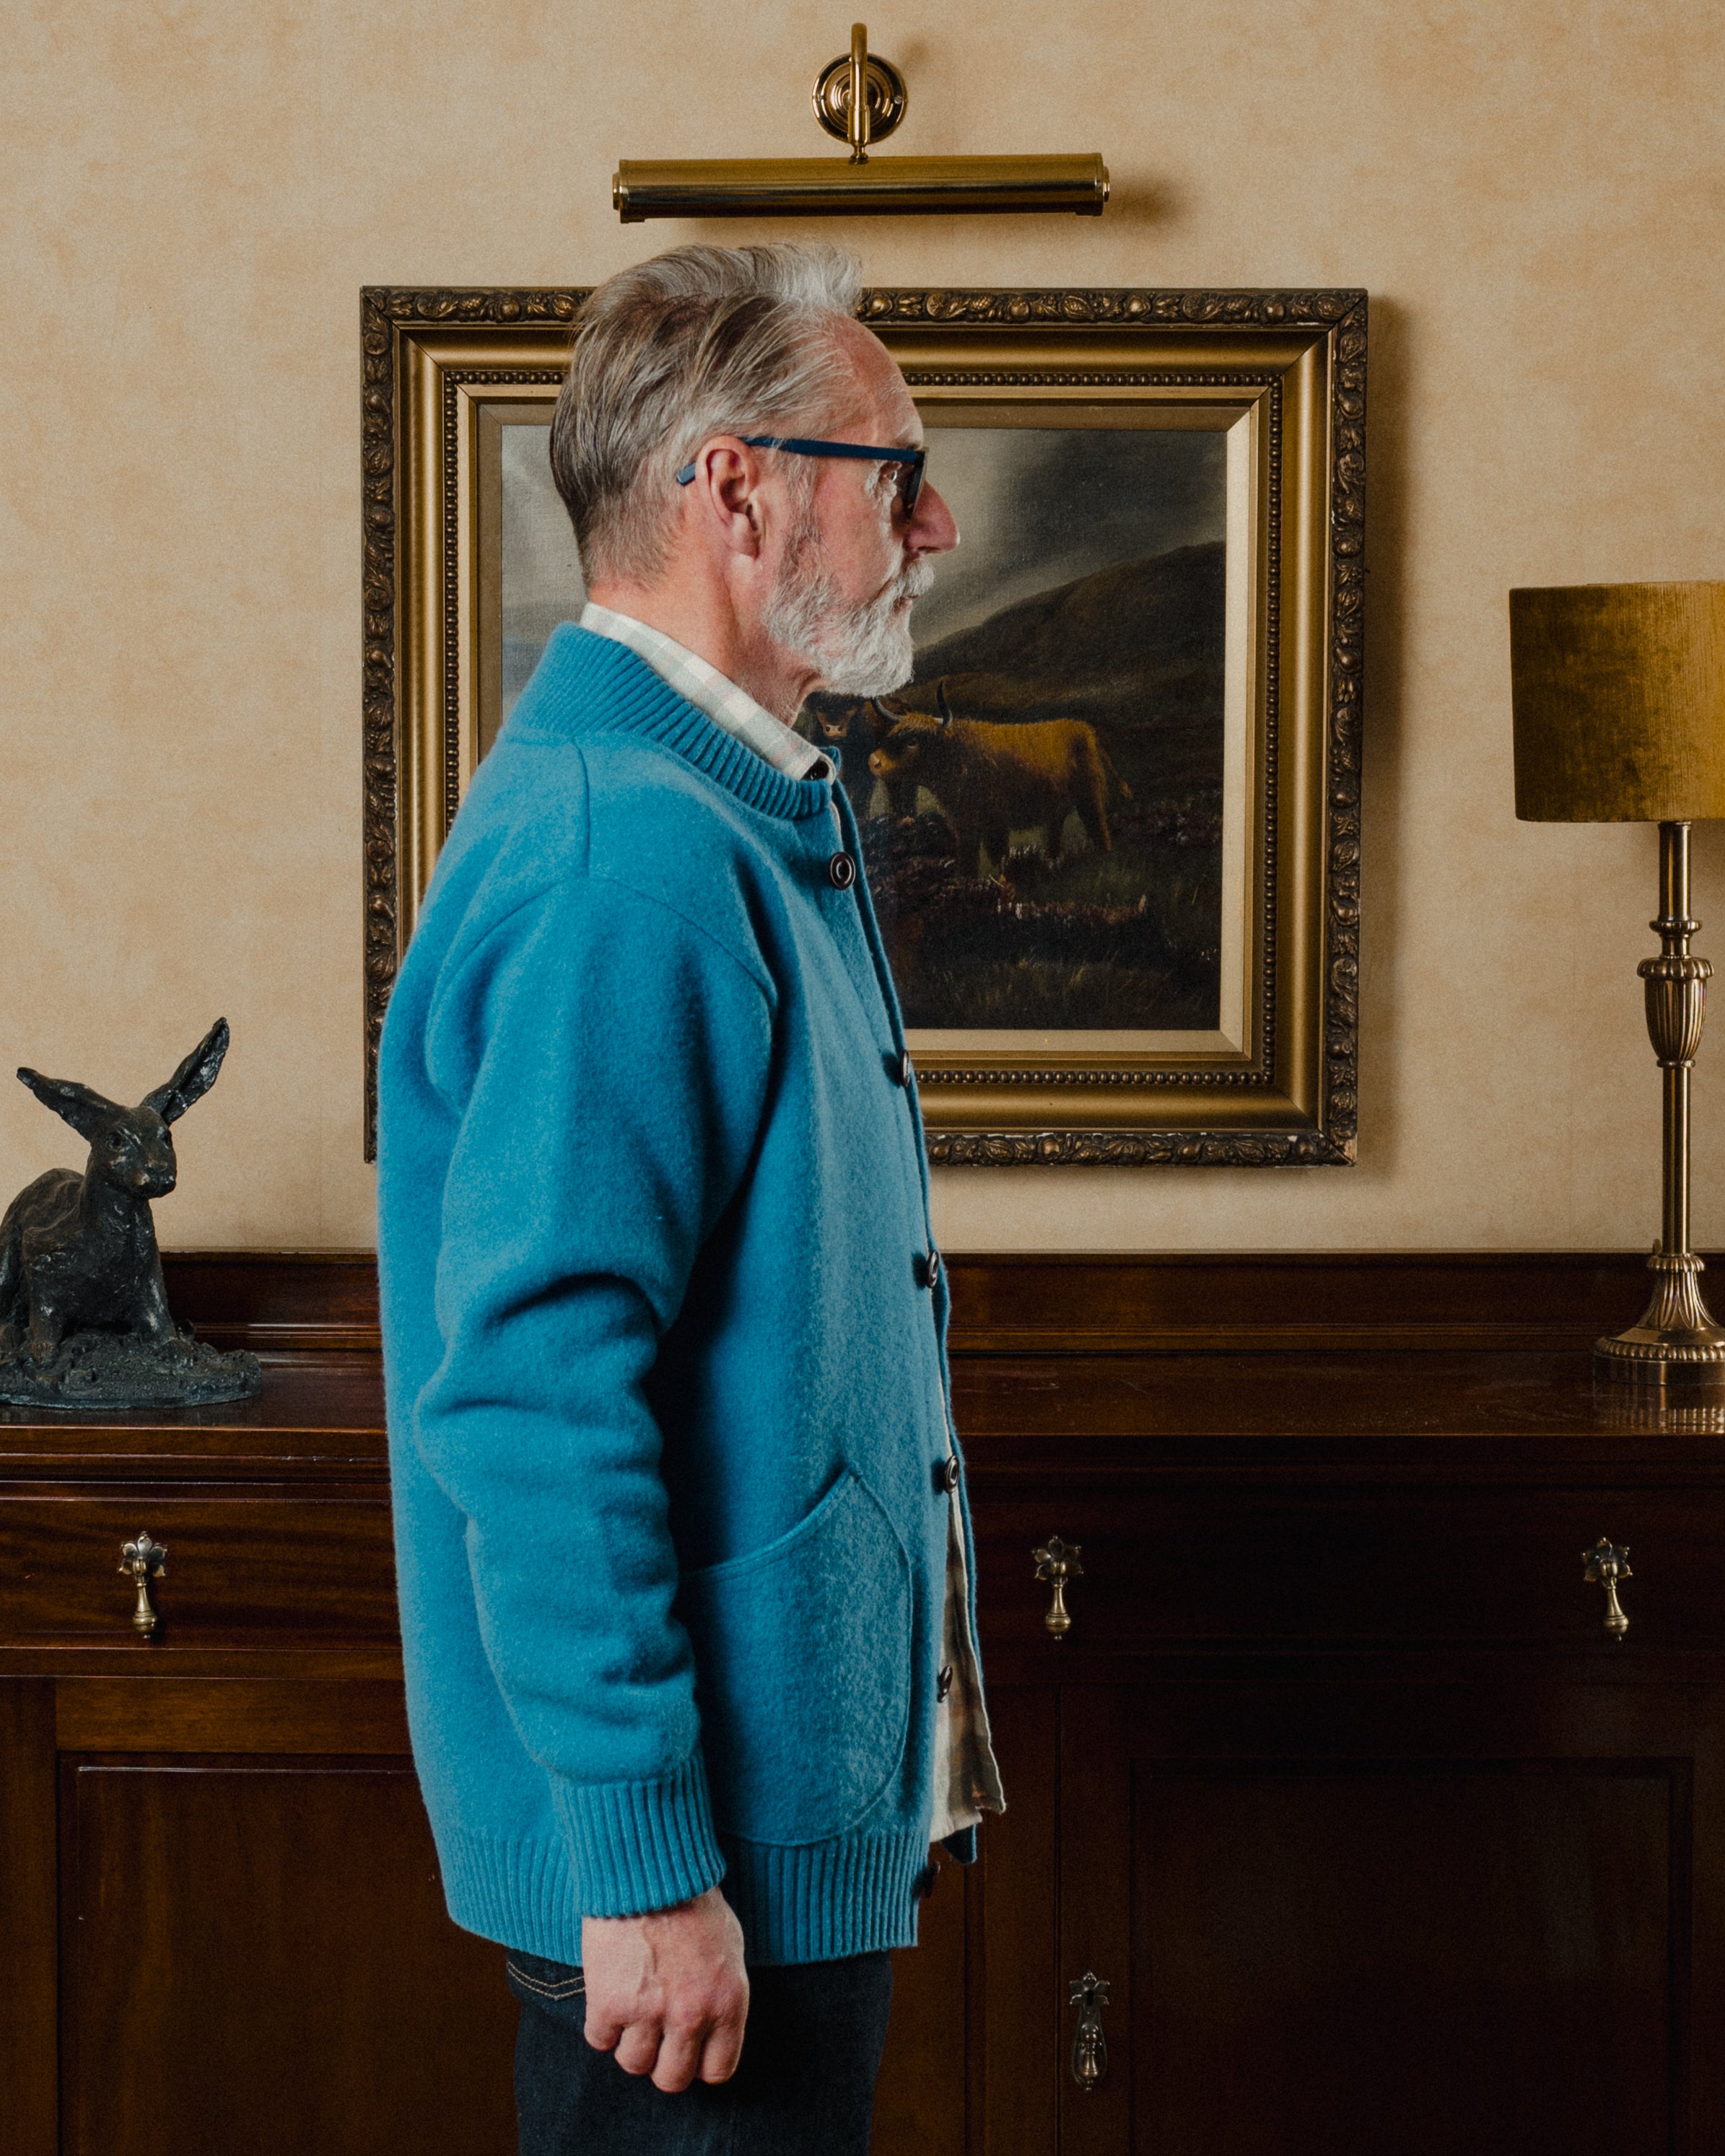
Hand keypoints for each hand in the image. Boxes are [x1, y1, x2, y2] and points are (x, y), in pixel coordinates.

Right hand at [582, 1885, 748, 2091]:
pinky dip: (601, 2024)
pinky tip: (608, 1996)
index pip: (718, 2070)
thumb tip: (712, 2035)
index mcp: (728, 2002)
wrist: (649, 1868)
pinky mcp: (609, 2003)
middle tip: (655, 2035)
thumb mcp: (730, 1948)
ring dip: (630, 2041)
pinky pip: (599, 2039)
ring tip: (631, 2009)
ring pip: (633, 2064)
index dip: (700, 2062)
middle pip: (672, 2079)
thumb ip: (722, 1997)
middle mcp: (691, 2015)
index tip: (688, 2048)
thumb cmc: (694, 1901)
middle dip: (663, 2060)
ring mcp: (649, 2012)